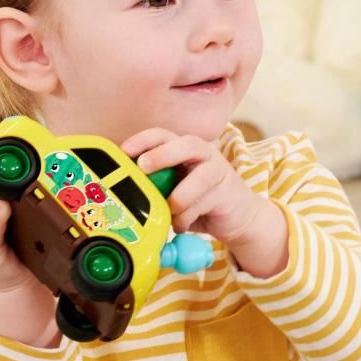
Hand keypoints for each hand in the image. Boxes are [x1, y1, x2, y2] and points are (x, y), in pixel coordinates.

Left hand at [121, 128, 261, 245]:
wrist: (236, 216)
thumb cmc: (197, 200)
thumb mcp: (172, 188)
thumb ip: (155, 183)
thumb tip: (124, 187)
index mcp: (184, 148)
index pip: (163, 135)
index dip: (143, 140)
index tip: (125, 151)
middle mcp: (204, 154)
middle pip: (187, 144)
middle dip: (163, 154)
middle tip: (144, 167)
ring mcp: (219, 171)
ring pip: (200, 177)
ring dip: (179, 196)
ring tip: (169, 209)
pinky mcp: (228, 192)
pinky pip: (204, 203)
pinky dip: (187, 218)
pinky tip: (180, 225)